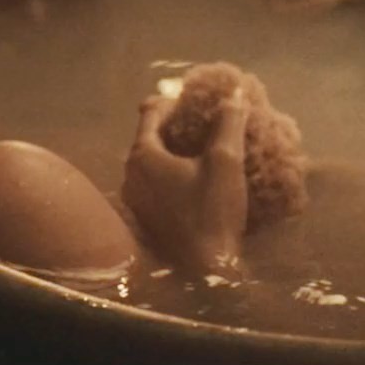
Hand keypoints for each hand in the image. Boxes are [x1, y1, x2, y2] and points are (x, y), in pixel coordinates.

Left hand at [121, 90, 248, 273]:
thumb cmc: (211, 212)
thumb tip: (234, 93)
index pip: (151, 112)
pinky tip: (197, 181)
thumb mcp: (226, 162)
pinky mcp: (144, 219)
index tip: (196, 99)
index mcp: (143, 156)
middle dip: (175, 126)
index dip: (174, 100)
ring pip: (152, 162)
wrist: (203, 271)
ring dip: (175, 152)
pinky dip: (173, 174)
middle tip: (205, 123)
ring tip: (204, 151)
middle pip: (149, 137)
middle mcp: (130, 175)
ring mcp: (134, 200)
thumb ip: (228, 123)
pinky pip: (155, 184)